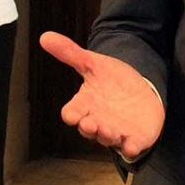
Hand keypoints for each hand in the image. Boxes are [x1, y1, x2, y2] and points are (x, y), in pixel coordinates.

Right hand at [41, 31, 164, 159]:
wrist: (140, 90)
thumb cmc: (112, 80)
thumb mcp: (93, 64)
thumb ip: (71, 53)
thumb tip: (45, 36)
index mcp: (85, 105)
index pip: (72, 112)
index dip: (71, 114)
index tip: (71, 114)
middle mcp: (98, 121)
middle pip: (88, 129)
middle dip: (89, 127)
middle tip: (90, 123)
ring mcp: (116, 131)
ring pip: (108, 139)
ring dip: (107, 136)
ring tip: (108, 130)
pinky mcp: (134, 138)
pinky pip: (131, 147)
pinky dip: (130, 148)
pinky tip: (131, 146)